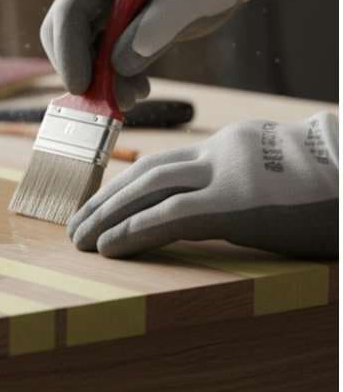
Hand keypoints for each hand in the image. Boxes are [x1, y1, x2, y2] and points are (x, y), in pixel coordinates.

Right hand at [41, 0, 283, 108]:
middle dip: (81, 70)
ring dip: (98, 79)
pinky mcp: (109, 26)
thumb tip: (121, 65)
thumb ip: (158, 27)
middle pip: (62, 35)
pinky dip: (111, 78)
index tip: (83, 87)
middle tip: (108, 101)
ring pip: (78, 51)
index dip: (69, 52)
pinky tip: (138, 87)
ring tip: (133, 96)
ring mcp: (97, 7)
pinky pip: (97, 58)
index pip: (68, 13)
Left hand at [67, 113, 338, 257]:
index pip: (166, 163)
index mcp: (233, 144)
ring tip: (80, 238)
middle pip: (147, 172)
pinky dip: (132, 230)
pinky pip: (169, 216)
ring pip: (147, 189)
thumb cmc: (339, 189)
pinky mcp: (235, 204)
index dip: (127, 185)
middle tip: (76, 223)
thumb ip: (244, 184)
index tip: (101, 206)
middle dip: (106, 198)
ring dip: (107, 215)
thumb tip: (213, 210)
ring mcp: (228, 174)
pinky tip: (108, 247)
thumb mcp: (286, 178)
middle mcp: (222, 152)